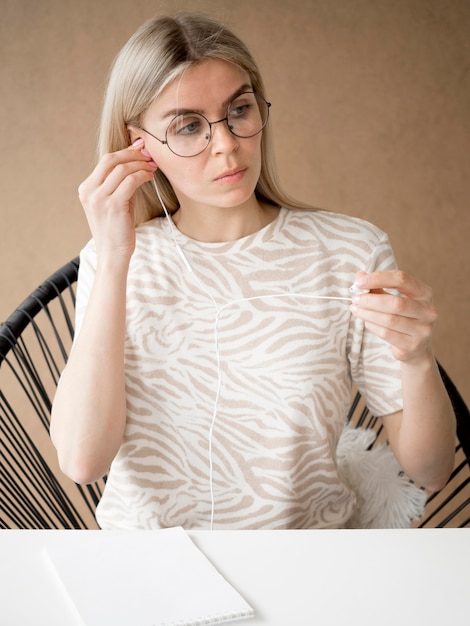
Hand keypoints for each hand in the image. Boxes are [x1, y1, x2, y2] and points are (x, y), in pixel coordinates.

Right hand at [78, 138, 156, 261]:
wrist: (113, 254)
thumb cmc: (116, 230)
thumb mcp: (114, 202)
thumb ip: (120, 183)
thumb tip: (137, 162)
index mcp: (86, 189)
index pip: (105, 161)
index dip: (125, 151)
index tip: (140, 148)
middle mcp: (89, 191)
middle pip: (111, 160)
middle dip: (133, 154)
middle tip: (149, 155)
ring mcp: (99, 199)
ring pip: (122, 169)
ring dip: (141, 165)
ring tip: (152, 167)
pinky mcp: (113, 206)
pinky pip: (130, 182)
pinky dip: (142, 176)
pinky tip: (150, 177)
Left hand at [350, 270, 437, 362]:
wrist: (415, 346)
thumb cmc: (402, 316)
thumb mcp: (393, 298)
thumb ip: (377, 287)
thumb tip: (360, 276)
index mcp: (424, 293)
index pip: (402, 279)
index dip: (378, 278)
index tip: (359, 282)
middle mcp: (428, 311)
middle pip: (395, 302)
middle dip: (371, 300)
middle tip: (355, 299)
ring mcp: (422, 330)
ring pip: (390, 319)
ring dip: (368, 313)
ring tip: (355, 309)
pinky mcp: (412, 345)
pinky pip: (387, 334)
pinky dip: (372, 326)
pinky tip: (366, 322)